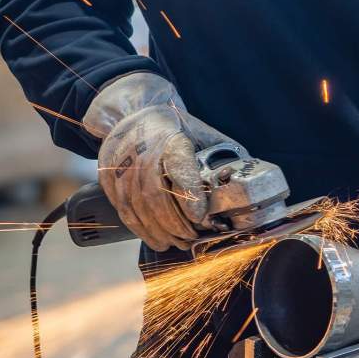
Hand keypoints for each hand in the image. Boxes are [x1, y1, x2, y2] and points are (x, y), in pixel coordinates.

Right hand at [83, 71, 243, 250]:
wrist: (132, 114)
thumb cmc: (172, 126)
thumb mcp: (198, 130)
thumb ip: (219, 152)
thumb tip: (249, 174)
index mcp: (168, 135)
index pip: (178, 163)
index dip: (188, 192)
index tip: (201, 216)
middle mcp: (140, 149)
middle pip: (155, 193)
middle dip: (176, 222)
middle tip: (192, 237)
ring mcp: (121, 164)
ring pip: (138, 205)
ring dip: (160, 230)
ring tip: (178, 243)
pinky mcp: (109, 178)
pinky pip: (125, 210)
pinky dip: (142, 230)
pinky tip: (158, 240)